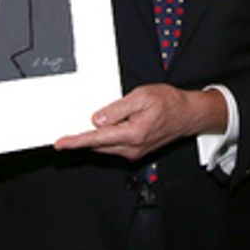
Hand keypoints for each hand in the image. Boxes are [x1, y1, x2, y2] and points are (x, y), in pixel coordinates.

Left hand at [52, 84, 227, 161]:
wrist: (189, 114)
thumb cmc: (170, 103)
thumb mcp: (142, 96)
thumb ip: (117, 109)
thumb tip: (97, 119)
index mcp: (132, 133)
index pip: (96, 139)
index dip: (76, 141)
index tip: (61, 144)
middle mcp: (132, 148)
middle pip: (98, 146)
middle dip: (81, 139)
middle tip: (67, 131)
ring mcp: (135, 152)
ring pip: (105, 147)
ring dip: (94, 139)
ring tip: (87, 126)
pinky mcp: (136, 151)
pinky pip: (114, 146)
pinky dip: (105, 139)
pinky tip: (104, 129)